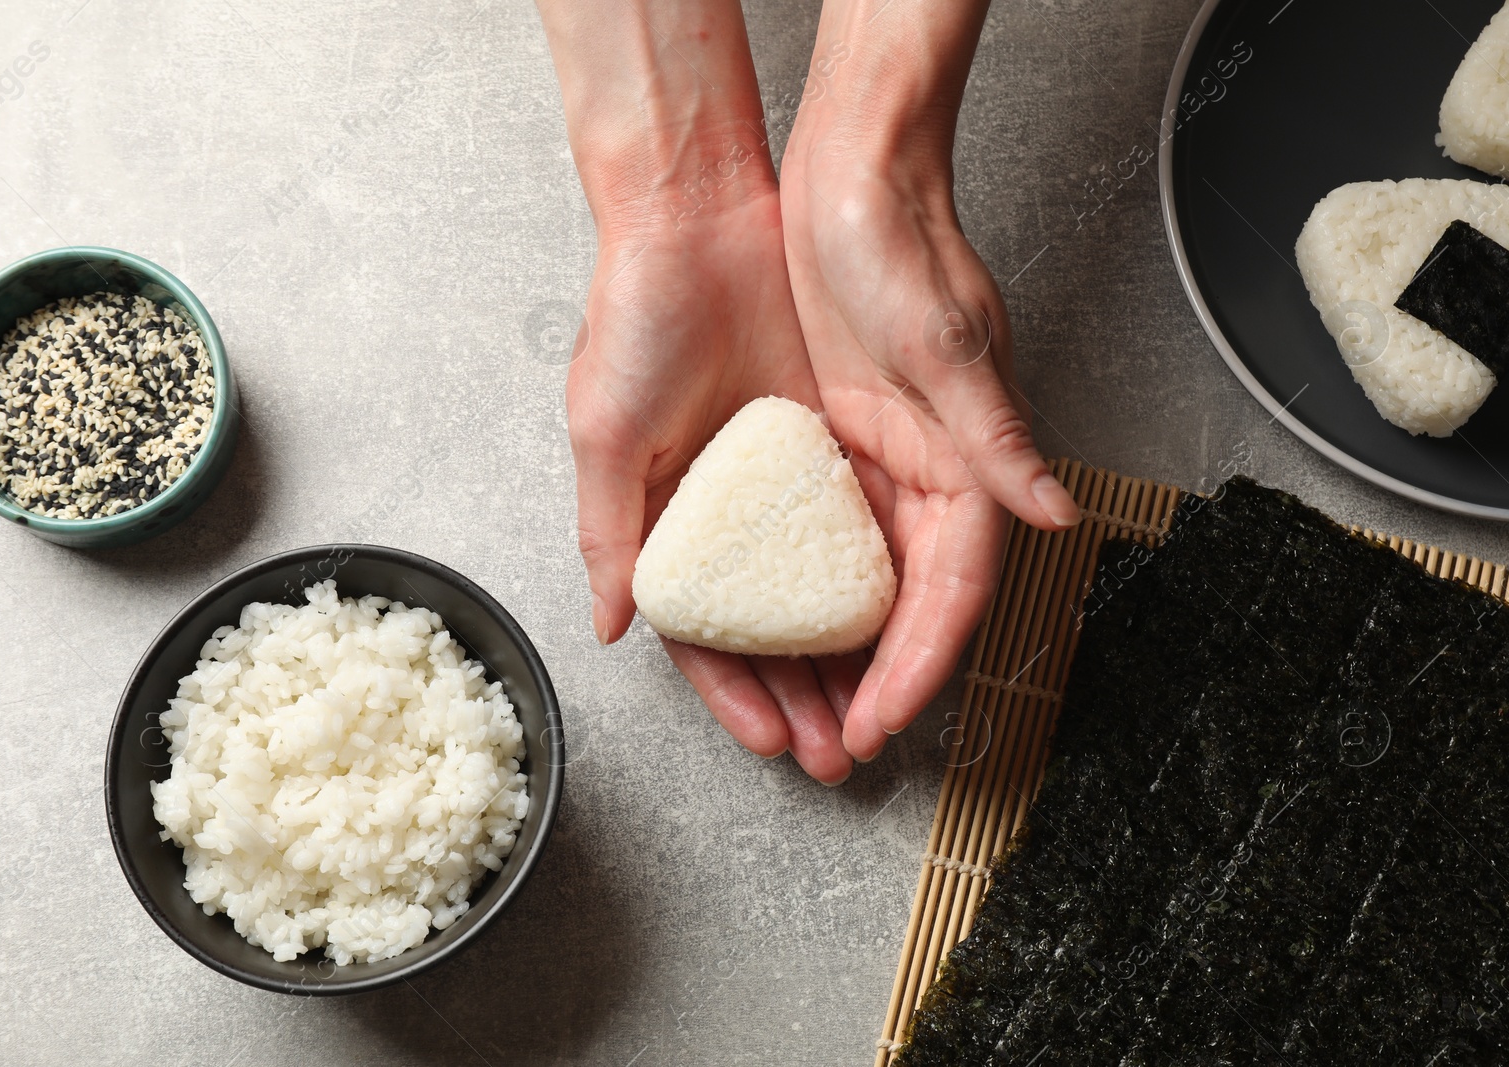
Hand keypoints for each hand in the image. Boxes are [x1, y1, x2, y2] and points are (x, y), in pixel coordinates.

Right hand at [539, 0, 869, 783]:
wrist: (699, 219)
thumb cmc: (635, 316)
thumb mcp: (607, 432)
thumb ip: (610, 530)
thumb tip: (613, 626)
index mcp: (669, 523)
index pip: (707, 634)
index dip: (737, 694)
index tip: (773, 741)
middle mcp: (733, 515)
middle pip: (773, 631)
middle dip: (803, 699)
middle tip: (838, 754)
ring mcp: (786, 484)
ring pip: (823, 594)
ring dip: (846, 659)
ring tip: (874, 716)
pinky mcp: (835, 443)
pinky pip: (862, 528)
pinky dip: (878, 582)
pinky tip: (900, 630)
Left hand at [780, 5, 1080, 760]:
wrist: (848, 174)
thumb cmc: (902, 241)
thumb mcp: (943, 343)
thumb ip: (994, 437)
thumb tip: (1053, 512)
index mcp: (966, 459)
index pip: (952, 592)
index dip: (921, 666)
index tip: (881, 720)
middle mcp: (928, 472)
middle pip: (907, 607)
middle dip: (875, 683)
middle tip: (836, 745)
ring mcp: (878, 461)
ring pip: (862, 587)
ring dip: (835, 656)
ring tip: (800, 718)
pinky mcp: (833, 443)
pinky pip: (820, 542)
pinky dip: (801, 593)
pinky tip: (771, 630)